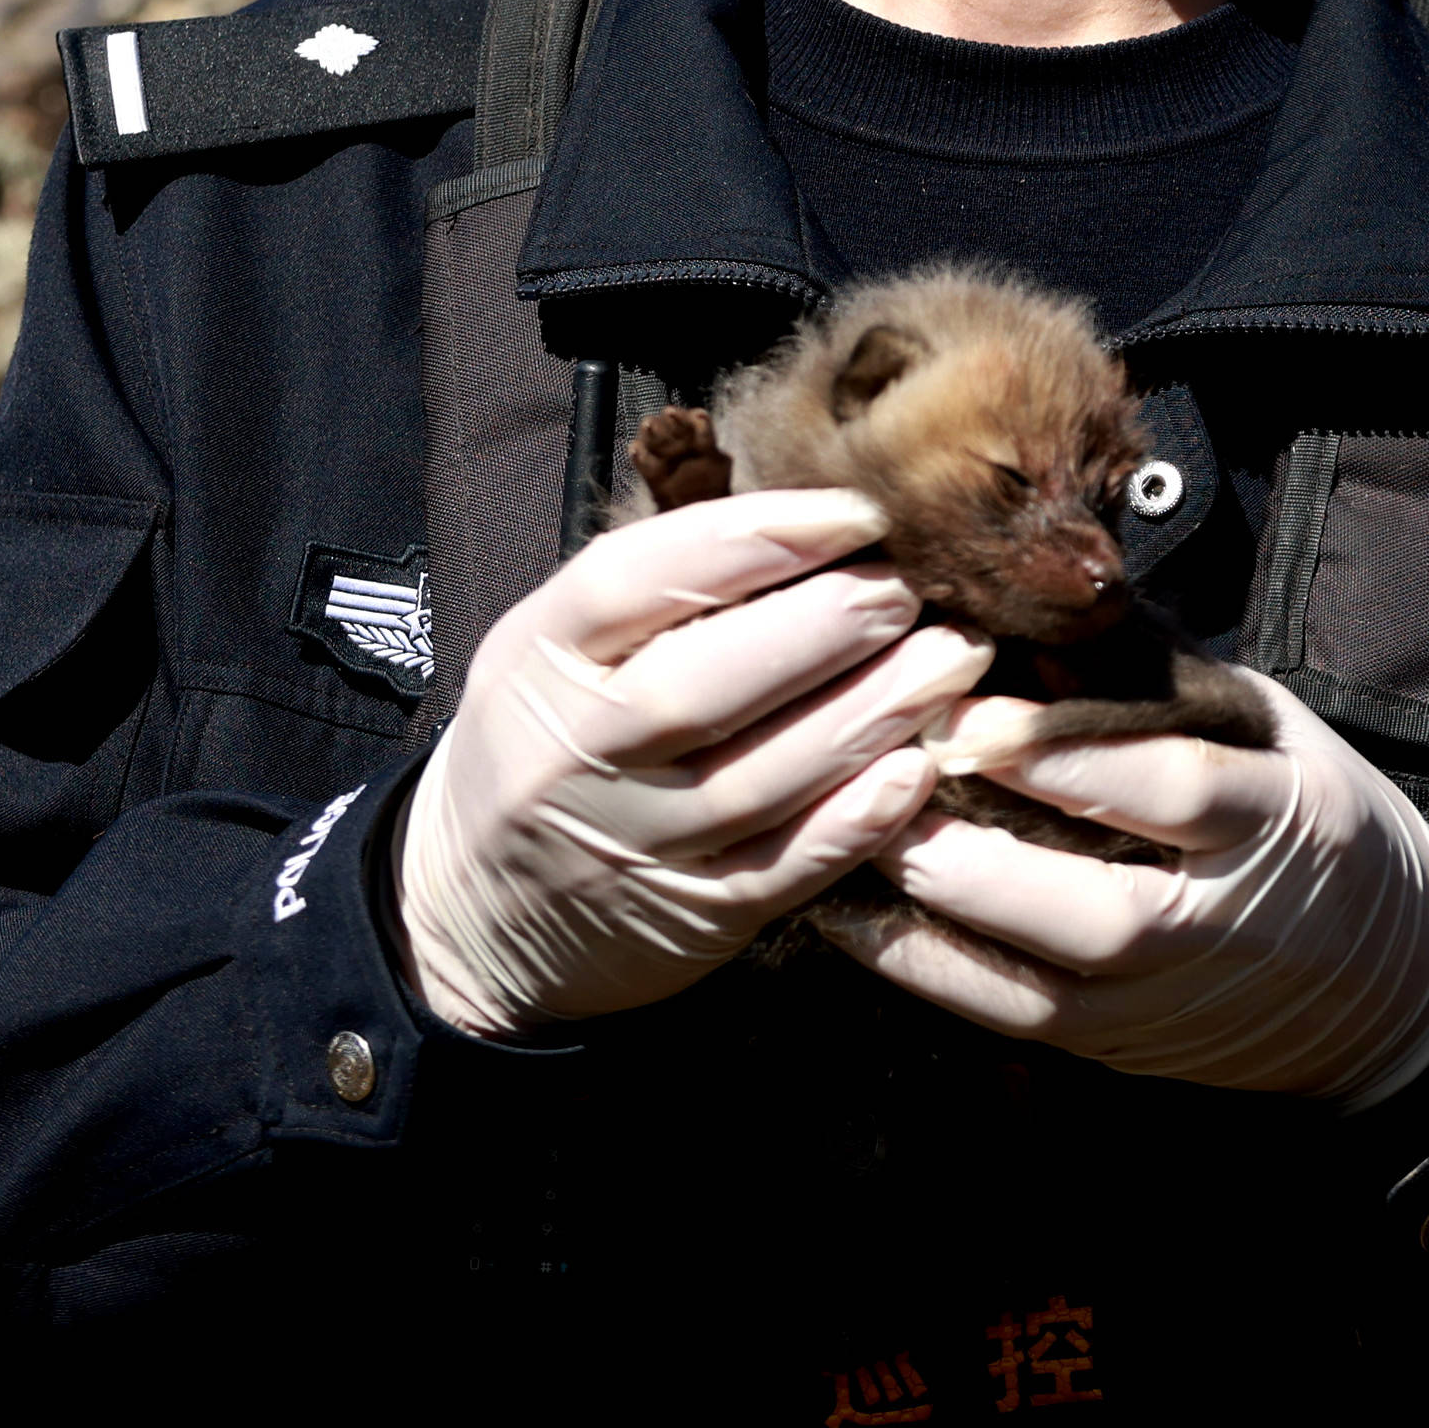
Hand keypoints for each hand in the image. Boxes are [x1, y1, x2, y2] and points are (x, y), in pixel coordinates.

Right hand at [396, 489, 980, 1036]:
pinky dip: (854, 823)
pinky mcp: (688, 915)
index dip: (755, 538)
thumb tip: (818, 519)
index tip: (857, 512)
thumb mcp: (563, 650)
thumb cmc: (553, 742)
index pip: (635, 581)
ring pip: (755, 781)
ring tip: (950, 662)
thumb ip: (663, 590)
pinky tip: (918, 770)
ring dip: (866, 718)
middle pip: (697, 686)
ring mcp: (628, 842)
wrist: (478, 912)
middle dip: (822, 630)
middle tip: (910, 592)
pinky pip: (780, 869)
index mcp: (540, 658)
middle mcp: (571, 753)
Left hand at [819, 670, 1428, 1109]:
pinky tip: (852, 919)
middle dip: (978, 853)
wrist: (1383, 984)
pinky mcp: (1120, 1046)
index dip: (1065, 756)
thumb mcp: (1272, 729)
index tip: (968, 712)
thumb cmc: (1311, 819)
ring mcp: (1168, 999)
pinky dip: (924, 973)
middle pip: (1097, 911)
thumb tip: (1033, 619)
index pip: (1171, 789)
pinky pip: (1010, 1019)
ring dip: (934, 918)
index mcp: (1280, 819)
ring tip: (852, 841)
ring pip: (1041, 984)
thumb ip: (1163, 686)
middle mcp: (1224, 923)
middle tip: (884, 781)